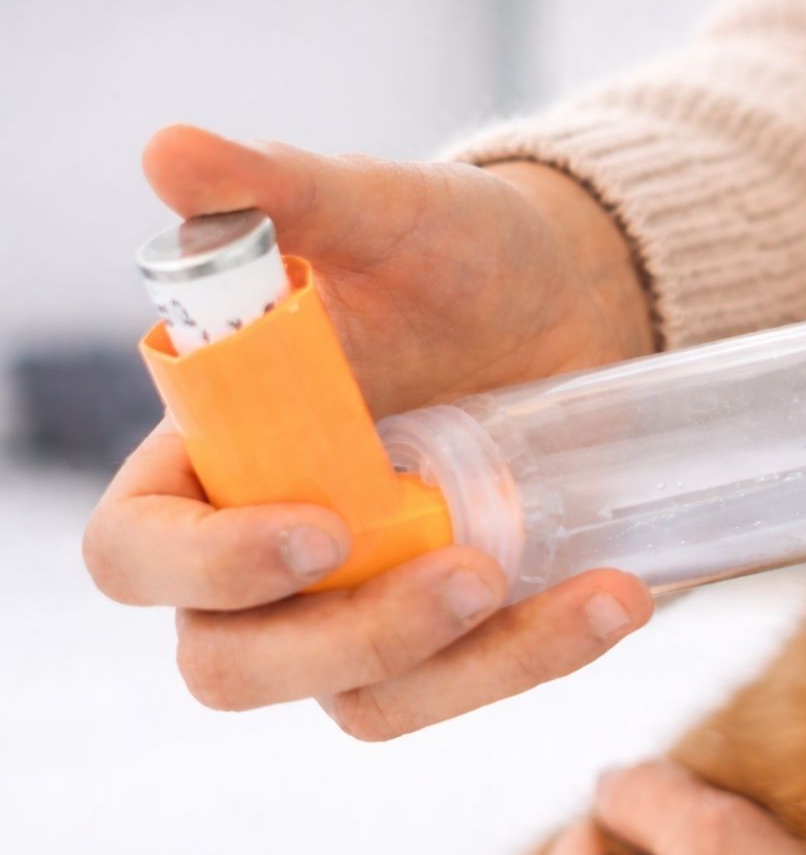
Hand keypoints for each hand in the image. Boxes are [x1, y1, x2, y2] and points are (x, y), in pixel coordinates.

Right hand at [82, 125, 657, 739]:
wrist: (569, 297)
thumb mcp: (384, 211)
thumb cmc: (452, 251)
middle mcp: (267, 553)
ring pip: (365, 700)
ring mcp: (360, 606)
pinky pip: (469, 685)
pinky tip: (620, 597)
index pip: (136, 550)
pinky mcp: (455, 633)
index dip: (205, 563)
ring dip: (474, 669)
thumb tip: (169, 154)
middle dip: (347, 640)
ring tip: (594, 593)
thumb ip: (280, 188)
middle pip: (233, 663)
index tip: (321, 528)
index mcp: (208, 456)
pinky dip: (544, 658)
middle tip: (474, 571)